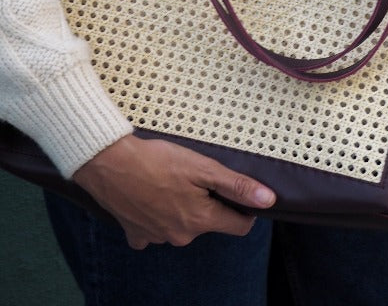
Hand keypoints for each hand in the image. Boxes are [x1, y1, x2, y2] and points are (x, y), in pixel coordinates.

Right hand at [72, 135, 275, 248]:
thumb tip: (268, 200)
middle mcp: (180, 236)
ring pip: (181, 225)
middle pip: (208, 223)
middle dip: (209, 203)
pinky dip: (156, 215)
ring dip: (182, 207)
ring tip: (171, 181)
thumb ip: (236, 186)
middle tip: (196, 176)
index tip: (238, 191)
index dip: (245, 208)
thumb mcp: (203, 167)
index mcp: (200, 221)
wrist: (110, 163)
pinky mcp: (135, 232)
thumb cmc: (158, 160)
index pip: (238, 226)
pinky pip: (154, 229)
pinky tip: (151, 196)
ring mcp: (156, 237)